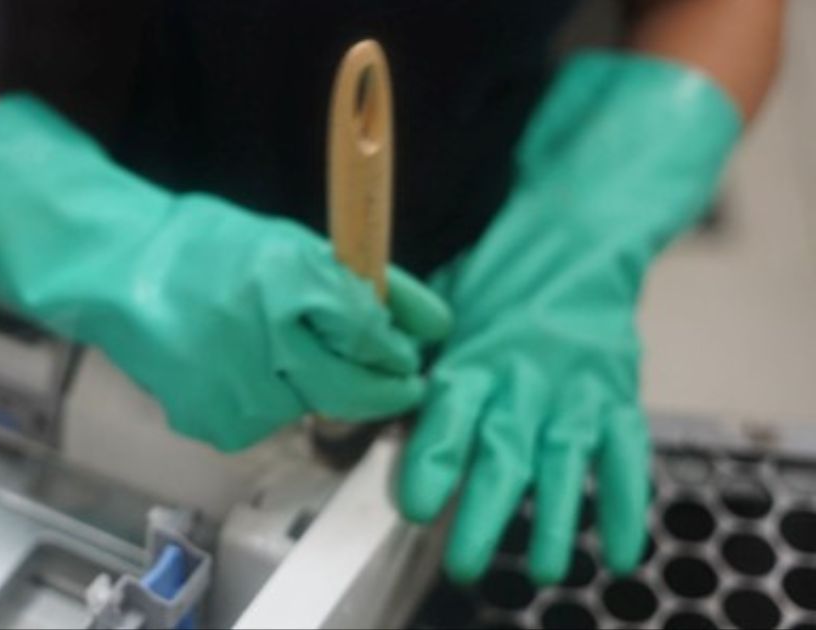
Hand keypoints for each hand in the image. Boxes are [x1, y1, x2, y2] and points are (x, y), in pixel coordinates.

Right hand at [0, 96, 450, 451]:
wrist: (117, 275)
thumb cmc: (204, 248)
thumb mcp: (287, 245)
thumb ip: (354, 282)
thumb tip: (430, 319)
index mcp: (288, 281)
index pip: (369, 331)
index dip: (399, 346)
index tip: (410, 353)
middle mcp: (267, 340)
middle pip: (351, 389)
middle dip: (381, 389)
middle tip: (395, 383)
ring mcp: (237, 389)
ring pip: (308, 408)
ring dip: (315, 391)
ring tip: (283, 356)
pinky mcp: (214, 422)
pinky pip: (262, 423)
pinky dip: (267, 403)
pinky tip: (242, 370)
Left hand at [396, 52, 741, 582]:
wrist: (575, 232)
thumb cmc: (495, 275)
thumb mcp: (439, 304)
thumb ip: (409, 353)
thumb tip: (363, 389)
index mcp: (473, 357)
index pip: (448, 417)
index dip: (433, 463)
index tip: (417, 504)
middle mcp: (524, 379)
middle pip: (504, 453)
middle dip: (483, 512)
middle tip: (465, 562)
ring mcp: (576, 390)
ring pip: (565, 463)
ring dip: (553, 519)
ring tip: (540, 567)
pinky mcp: (616, 395)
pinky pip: (626, 455)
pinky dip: (626, 504)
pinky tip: (620, 551)